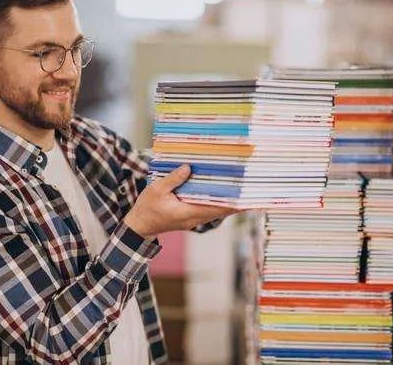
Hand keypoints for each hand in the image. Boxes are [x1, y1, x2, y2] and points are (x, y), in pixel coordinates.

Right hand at [124, 164, 241, 238]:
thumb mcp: (156, 190)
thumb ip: (173, 179)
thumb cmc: (147, 208)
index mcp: (188, 213)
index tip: (249, 199)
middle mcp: (195, 217)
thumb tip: (188, 168)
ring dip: (229, 201)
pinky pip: (209, 208)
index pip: (217, 209)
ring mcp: (194, 218)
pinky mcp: (191, 215)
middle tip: (252, 189)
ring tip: (243, 188)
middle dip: (237, 201)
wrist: (140, 225)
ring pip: (217, 210)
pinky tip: (224, 191)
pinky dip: (218, 201)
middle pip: (222, 210)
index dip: (234, 204)